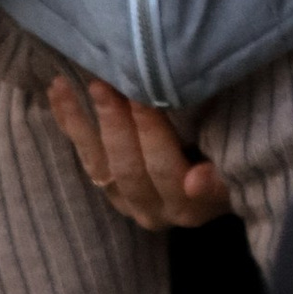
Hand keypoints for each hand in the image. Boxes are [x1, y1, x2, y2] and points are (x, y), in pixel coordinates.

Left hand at [43, 70, 234, 230]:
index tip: (142, 95)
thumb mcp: (235, 166)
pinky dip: (69, 122)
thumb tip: (195, 181)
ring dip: (82, 121)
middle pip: (128, 167)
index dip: (152, 133)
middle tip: (103, 83)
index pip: (165, 169)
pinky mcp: (107, 188)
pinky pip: (84, 155)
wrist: (215, 181)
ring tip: (68, 84)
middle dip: (114, 123)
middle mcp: (154, 211)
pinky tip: (57, 90)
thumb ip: (221, 177)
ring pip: (98, 164)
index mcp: (190, 207)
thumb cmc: (231, 158)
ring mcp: (126, 201)